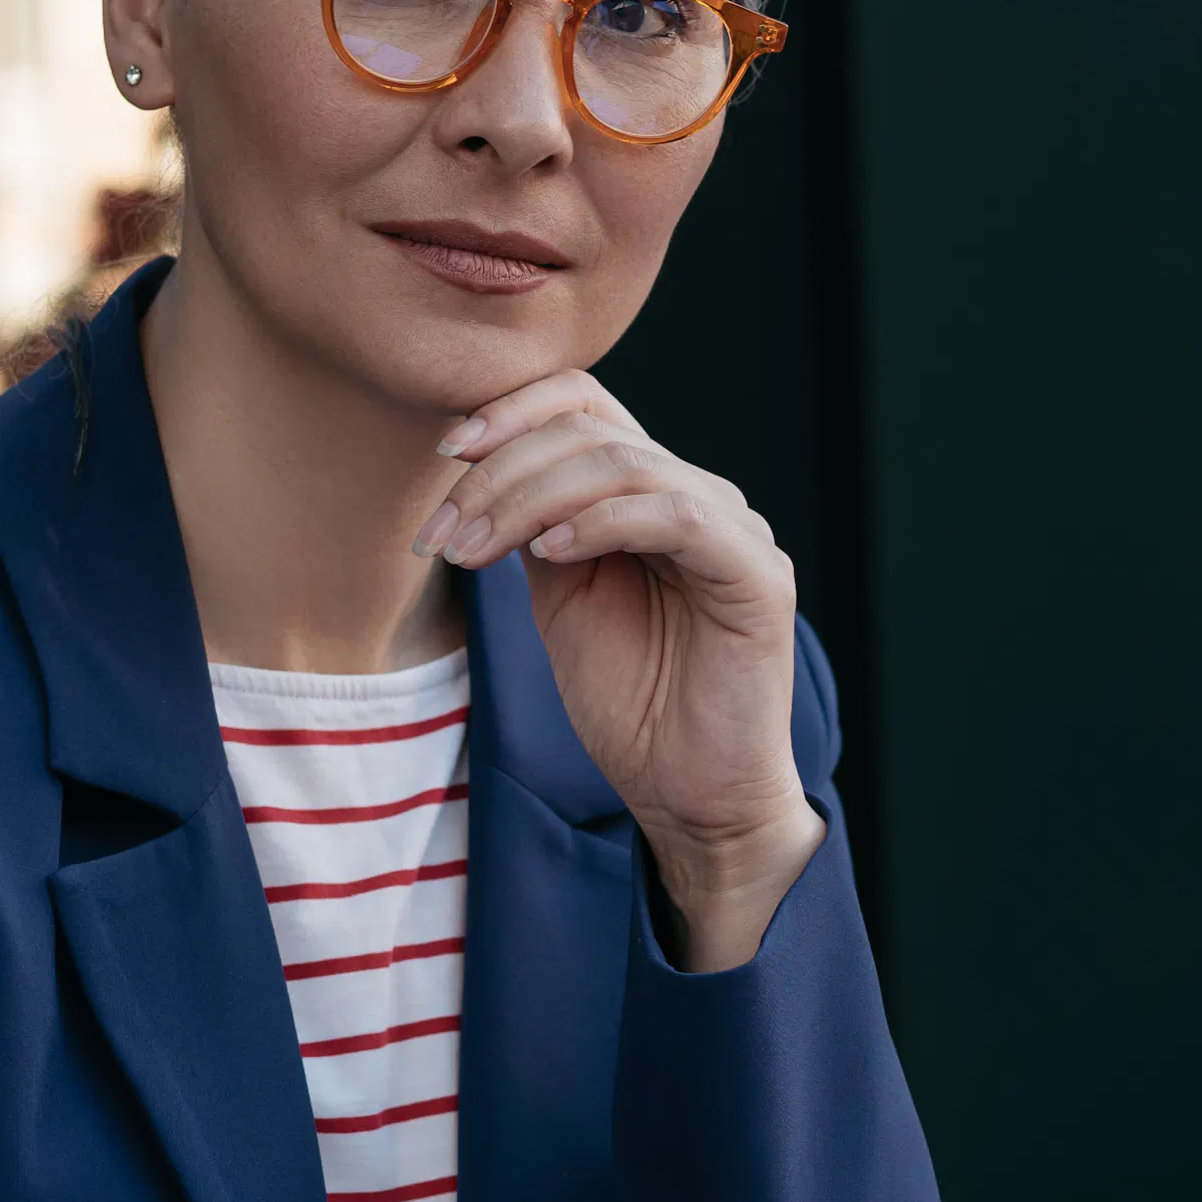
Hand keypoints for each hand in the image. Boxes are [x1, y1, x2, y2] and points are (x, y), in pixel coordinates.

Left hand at [414, 375, 823, 968]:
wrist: (690, 796)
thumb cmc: (633, 705)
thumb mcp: (563, 599)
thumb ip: (538, 528)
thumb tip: (481, 470)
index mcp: (653, 495)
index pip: (585, 404)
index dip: (511, 413)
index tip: (444, 455)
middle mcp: (699, 497)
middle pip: (591, 430)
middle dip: (499, 474)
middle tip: (441, 536)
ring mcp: (736, 530)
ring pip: (624, 464)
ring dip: (530, 500)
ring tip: (476, 552)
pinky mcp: (760, 575)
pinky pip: (677, 516)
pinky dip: (601, 524)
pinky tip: (548, 556)